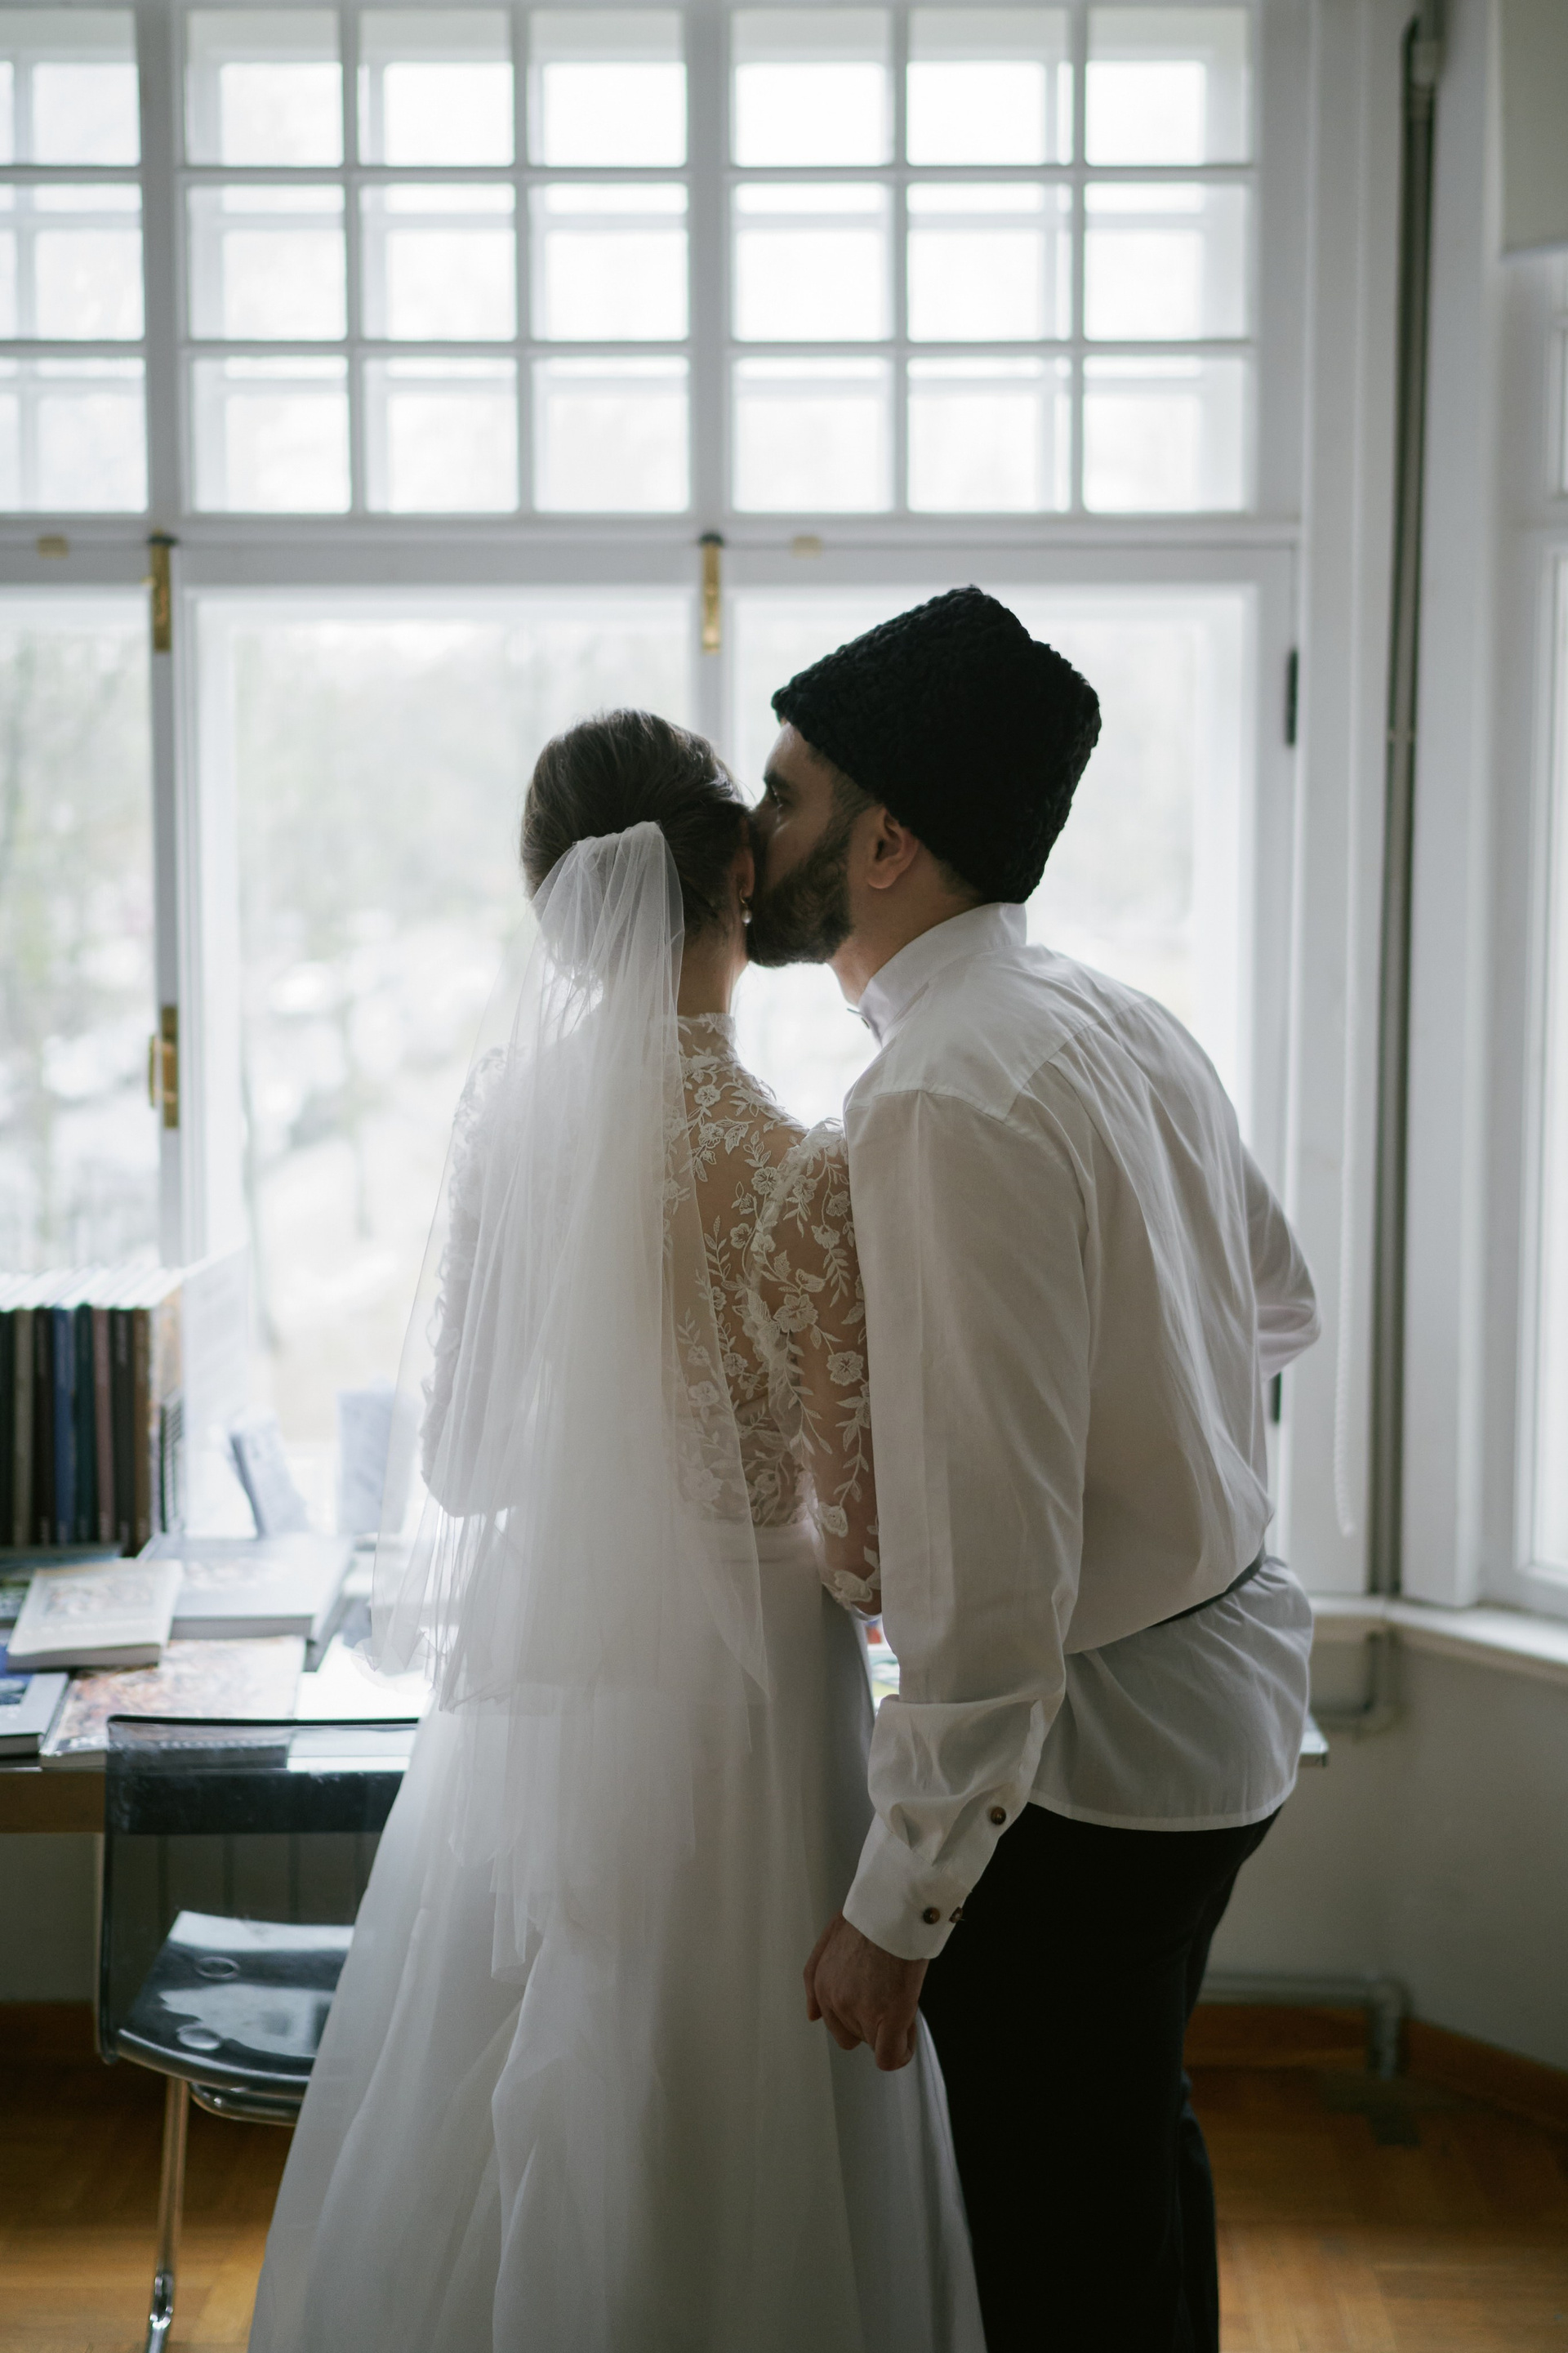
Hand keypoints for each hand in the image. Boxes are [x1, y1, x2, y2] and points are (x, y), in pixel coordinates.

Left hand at [804, 1912, 926, 2071]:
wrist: (894, 1907)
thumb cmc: (872, 1916)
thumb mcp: (831, 1939)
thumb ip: (815, 1979)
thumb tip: (812, 2015)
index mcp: (820, 1982)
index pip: (835, 2021)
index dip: (860, 2014)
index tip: (875, 1999)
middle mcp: (834, 2000)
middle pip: (854, 2035)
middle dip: (872, 2023)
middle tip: (891, 1997)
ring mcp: (859, 2010)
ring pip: (875, 2043)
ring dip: (891, 2029)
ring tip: (902, 1997)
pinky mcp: (887, 2017)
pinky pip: (890, 2056)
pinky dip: (902, 2051)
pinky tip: (908, 2031)